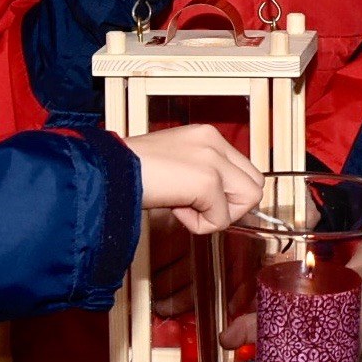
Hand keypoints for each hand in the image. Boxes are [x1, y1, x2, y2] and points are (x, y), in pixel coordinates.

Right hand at [128, 124, 263, 232]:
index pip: (244, 170)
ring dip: (218, 215)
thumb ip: (198, 177)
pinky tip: (176, 210)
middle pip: (255, 184)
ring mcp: (212, 159)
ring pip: (248, 200)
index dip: (227, 195)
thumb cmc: (128, 174)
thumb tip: (219, 204)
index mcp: (205, 135)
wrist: (105, 172)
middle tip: (195, 208)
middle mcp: (213, 141)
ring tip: (184, 208)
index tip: (197, 201)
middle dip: (230, 206)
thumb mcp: (172, 167)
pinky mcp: (207, 180)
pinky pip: (222, 219)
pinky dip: (200, 225)